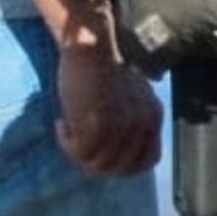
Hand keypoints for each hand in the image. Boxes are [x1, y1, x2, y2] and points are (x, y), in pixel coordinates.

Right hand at [55, 36, 163, 176]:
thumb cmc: (103, 71)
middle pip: (120, 169)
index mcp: (154, 117)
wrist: (90, 47)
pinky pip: (79, 152)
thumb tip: (116, 159)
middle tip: (78, 145)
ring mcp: (122, 126)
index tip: (102, 154)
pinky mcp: (98, 124)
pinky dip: (66, 143)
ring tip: (69, 130)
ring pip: (98, 165)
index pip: (148, 161)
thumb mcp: (131, 100)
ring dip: (77, 153)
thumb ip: (132, 125)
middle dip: (95, 163)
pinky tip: (62, 123)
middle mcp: (143, 124)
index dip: (123, 166)